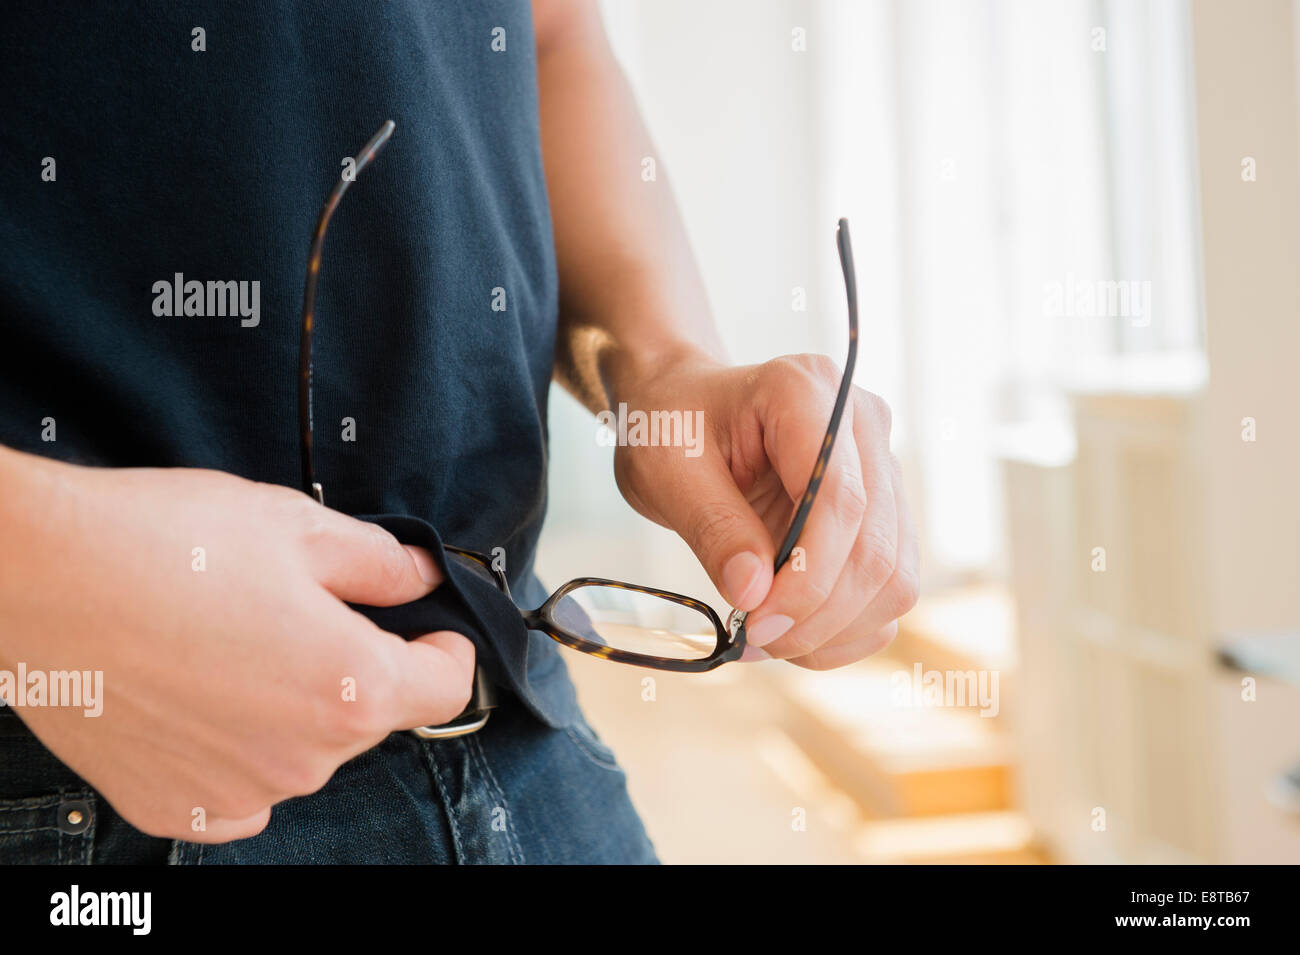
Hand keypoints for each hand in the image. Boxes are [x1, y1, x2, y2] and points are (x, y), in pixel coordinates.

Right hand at [0, 451, 473, 841]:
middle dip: (357, 667)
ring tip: (231, 644)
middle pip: (372, 717)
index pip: (447, 687)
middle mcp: (305, 759)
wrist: (37, 578)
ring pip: (306, 751)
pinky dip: (237, 749)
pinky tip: (200, 696)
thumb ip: (378, 563)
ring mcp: (238, 792)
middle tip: (299, 612)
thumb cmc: (164, 544)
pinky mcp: (176, 805)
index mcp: (352, 688)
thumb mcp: (298, 526)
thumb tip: (419, 577)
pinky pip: (242, 788)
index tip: (426, 628)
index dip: (444, 647)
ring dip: (293, 709)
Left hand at [612, 352, 918, 668]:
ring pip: (893, 575)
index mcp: (805, 389)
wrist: (683, 410)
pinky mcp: (883, 510)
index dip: (807, 576)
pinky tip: (794, 632)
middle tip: (753, 640)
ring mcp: (881, 466)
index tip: (755, 624)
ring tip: (767, 638)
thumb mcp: (667, 473)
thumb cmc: (671, 428)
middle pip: (874, 545)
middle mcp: (861, 422)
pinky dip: (847, 628)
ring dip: (835, 628)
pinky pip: (889, 587)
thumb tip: (754, 597)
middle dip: (817, 612)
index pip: (839, 498)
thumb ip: (713, 529)